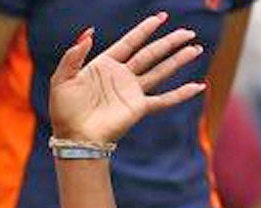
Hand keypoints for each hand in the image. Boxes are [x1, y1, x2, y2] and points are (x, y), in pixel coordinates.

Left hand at [49, 12, 205, 143]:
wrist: (74, 137)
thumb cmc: (64, 111)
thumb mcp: (62, 79)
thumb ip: (74, 55)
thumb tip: (89, 33)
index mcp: (104, 66)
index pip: (130, 42)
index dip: (145, 29)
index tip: (161, 17)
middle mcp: (121, 77)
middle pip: (150, 54)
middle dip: (169, 42)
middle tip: (188, 32)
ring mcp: (131, 92)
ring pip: (160, 71)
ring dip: (178, 60)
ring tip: (196, 48)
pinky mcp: (138, 108)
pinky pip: (164, 100)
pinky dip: (181, 94)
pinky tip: (198, 87)